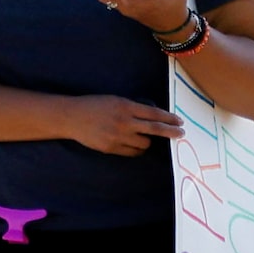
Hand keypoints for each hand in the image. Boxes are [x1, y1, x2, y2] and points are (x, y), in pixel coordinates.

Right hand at [70, 94, 185, 155]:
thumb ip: (132, 108)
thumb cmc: (94, 105)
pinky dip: (137, 149)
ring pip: (144, 143)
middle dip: (170, 132)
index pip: (154, 113)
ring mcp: (117, 136)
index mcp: (125, 106)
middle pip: (154, 129)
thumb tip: (152, 117)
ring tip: (145, 138)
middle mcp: (124, 122)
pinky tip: (135, 145)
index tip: (179, 121)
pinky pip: (132, 152)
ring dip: (148, 141)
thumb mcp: (115, 100)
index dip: (169, 118)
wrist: (72, 117)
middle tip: (181, 133)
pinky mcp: (111, 148)